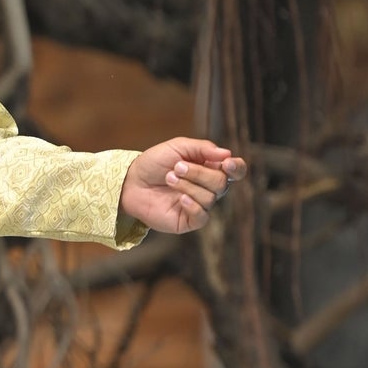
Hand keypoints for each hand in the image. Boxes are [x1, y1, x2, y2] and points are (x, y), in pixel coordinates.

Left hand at [119, 137, 246, 233]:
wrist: (131, 181)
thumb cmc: (154, 163)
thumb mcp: (177, 147)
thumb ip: (203, 148)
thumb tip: (227, 154)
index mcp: (210, 169)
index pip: (235, 171)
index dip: (236, 168)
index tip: (226, 163)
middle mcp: (209, 188)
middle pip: (221, 183)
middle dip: (198, 173)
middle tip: (176, 167)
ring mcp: (199, 205)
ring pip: (210, 198)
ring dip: (188, 185)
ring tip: (169, 178)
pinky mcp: (188, 221)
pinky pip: (202, 216)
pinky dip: (193, 205)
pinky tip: (179, 198)